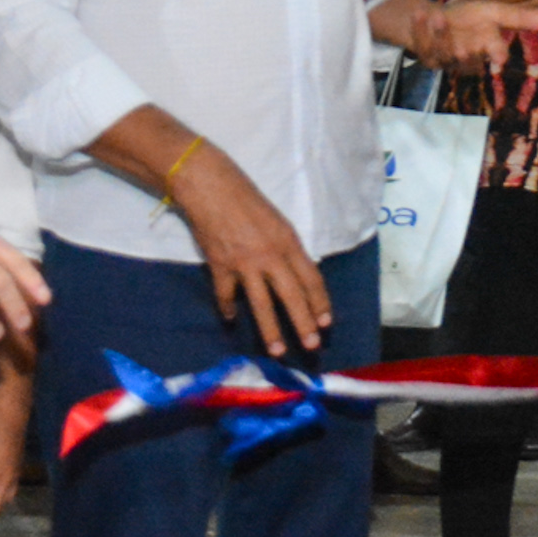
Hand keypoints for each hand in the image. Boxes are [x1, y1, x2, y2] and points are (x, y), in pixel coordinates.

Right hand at [172, 142, 331, 356]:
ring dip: (270, 330)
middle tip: (312, 346)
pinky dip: (228, 308)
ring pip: (261, 303)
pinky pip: (226, 294)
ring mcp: (245, 262)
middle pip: (292, 295)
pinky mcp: (220, 265)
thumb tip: (295, 276)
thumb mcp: (278, 221)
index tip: (326, 323)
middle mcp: (271, 255)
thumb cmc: (247, 200)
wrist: (211, 186)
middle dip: (303, 323)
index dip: (320, 302)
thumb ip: (286, 249)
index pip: (311, 278)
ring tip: (276, 350)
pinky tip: (230, 319)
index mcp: (289, 242)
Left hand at [412, 0, 537, 73]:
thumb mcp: (494, 13)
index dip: (497, 54)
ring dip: (439, 36)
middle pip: (467, 59)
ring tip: (438, 18)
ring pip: (442, 52)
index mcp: (486, 48)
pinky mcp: (424, 52)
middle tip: (465, 47)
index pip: (495, 53)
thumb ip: (518, 17)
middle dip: (465, 53)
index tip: (500, 56)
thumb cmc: (469, 18)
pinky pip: (420, 42)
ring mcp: (444, 56)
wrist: (435, 19)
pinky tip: (420, 12)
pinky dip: (419, 28)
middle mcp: (466, 57)